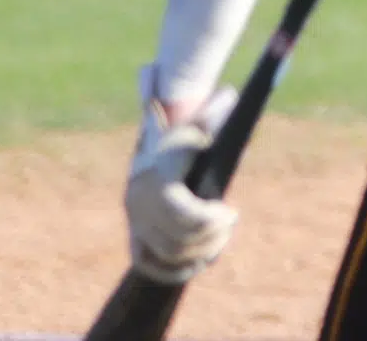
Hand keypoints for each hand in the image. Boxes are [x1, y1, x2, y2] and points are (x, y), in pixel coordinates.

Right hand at [124, 70, 239, 284]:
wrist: (155, 144)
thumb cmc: (186, 132)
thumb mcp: (198, 122)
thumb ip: (212, 110)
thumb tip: (229, 96)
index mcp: (156, 181)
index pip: (183, 215)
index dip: (211, 220)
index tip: (232, 212)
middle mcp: (139, 206)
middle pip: (177, 240)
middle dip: (210, 238)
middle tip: (229, 225)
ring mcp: (134, 223)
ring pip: (167, 254)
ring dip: (199, 254)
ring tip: (221, 241)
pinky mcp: (134, 235)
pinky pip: (149, 264)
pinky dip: (173, 270)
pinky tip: (199, 264)